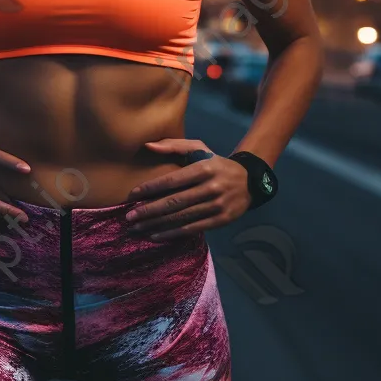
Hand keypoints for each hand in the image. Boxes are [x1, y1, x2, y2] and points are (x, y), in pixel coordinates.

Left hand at [125, 138, 251, 239]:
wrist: (250, 181)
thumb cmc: (216, 163)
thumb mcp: (199, 148)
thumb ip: (174, 145)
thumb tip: (148, 145)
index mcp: (203, 168)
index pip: (172, 180)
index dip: (151, 188)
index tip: (133, 195)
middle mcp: (210, 188)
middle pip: (174, 202)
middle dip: (149, 210)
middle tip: (130, 217)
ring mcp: (216, 206)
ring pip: (181, 217)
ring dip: (157, 224)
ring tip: (138, 228)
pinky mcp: (220, 220)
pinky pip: (192, 228)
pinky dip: (172, 233)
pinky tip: (156, 235)